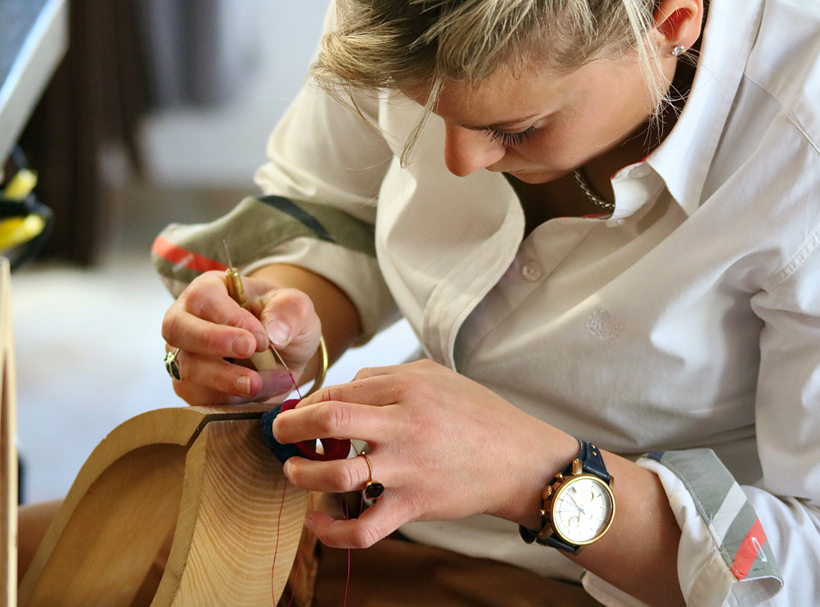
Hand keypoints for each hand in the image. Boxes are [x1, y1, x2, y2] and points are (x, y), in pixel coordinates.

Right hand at [161, 270, 321, 405]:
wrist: (286, 353)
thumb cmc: (283, 321)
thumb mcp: (297, 307)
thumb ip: (290, 310)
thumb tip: (274, 333)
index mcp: (210, 289)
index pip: (204, 297)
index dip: (230, 317)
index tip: (261, 337)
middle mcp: (188, 320)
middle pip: (177, 328)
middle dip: (213, 341)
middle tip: (250, 351)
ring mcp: (184, 354)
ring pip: (188, 368)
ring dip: (225, 378)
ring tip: (258, 382)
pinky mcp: (191, 387)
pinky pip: (199, 397)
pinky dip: (232, 399)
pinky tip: (261, 392)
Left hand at [272, 359, 578, 548]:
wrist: (520, 459)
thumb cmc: (477, 413)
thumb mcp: (436, 376)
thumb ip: (388, 376)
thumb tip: (343, 386)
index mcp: (407, 388)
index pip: (338, 391)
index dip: (307, 403)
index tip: (295, 413)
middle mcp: (403, 425)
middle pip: (328, 419)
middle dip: (290, 427)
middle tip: (277, 434)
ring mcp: (407, 468)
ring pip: (335, 473)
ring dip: (302, 473)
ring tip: (293, 471)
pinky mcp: (414, 505)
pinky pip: (363, 527)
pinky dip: (330, 531)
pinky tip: (317, 520)